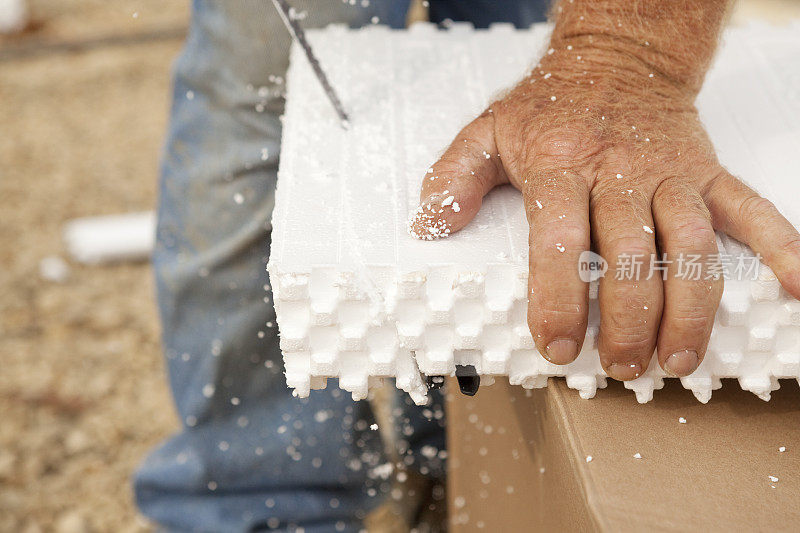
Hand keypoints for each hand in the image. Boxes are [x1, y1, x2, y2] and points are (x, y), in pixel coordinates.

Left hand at [409, 34, 799, 380]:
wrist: (616, 55)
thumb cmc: (549, 104)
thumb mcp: (486, 131)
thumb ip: (452, 178)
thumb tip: (430, 226)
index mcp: (559, 164)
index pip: (559, 240)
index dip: (558, 298)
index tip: (556, 345)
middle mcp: (618, 171)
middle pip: (630, 256)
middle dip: (627, 321)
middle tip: (618, 365)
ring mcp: (669, 173)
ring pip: (690, 247)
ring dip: (690, 310)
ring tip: (679, 360)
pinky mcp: (707, 173)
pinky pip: (750, 210)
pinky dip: (780, 247)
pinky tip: (795, 288)